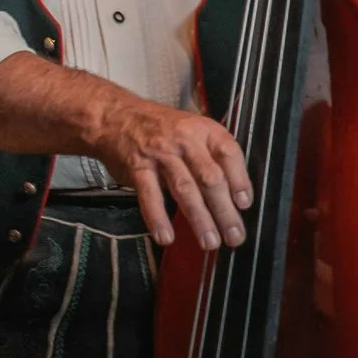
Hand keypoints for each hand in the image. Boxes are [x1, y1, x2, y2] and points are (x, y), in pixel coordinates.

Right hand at [87, 92, 251, 248]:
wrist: (113, 116)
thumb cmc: (159, 127)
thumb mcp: (191, 129)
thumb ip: (211, 156)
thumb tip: (233, 196)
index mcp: (203, 130)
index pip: (229, 154)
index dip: (240, 180)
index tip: (244, 204)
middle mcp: (184, 140)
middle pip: (210, 178)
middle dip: (224, 210)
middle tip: (234, 236)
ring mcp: (159, 154)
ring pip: (184, 189)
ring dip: (199, 219)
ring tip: (209, 242)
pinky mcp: (137, 166)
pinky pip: (150, 195)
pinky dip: (157, 217)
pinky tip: (166, 235)